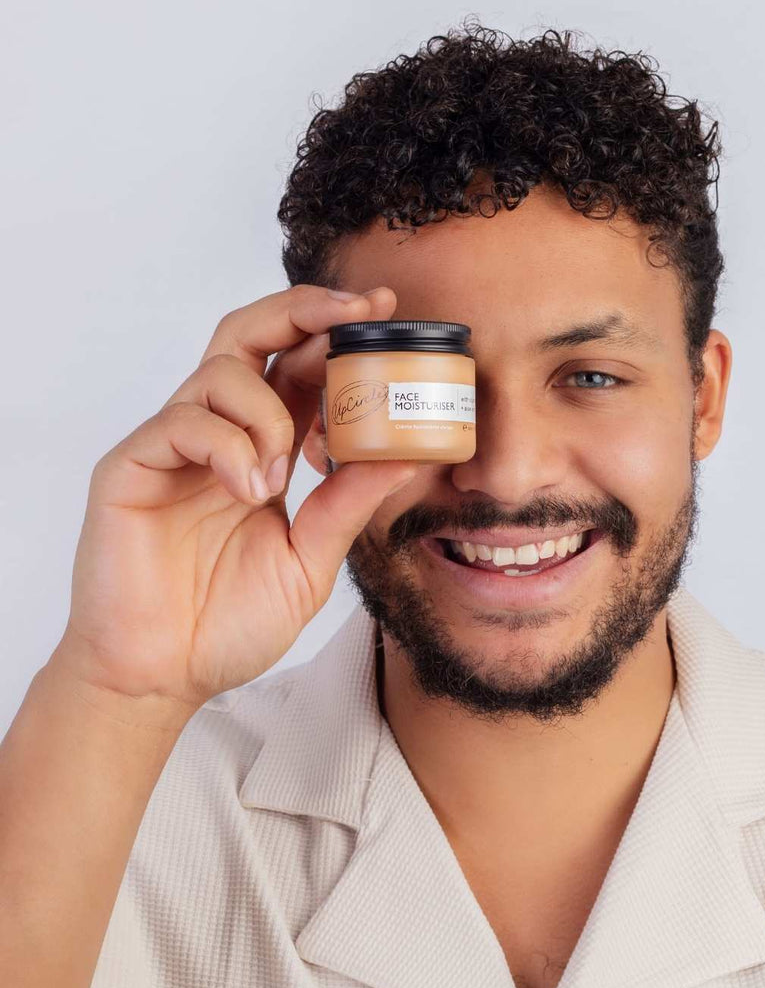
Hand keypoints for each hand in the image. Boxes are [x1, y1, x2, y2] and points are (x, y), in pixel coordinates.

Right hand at [51, 284, 417, 712]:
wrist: (164, 674)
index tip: (387, 313)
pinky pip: (182, 421)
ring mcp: (174, 446)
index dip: (338, 334)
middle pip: (253, 337)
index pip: (297, 368)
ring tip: (285, 472)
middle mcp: (221, 434)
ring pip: (222, 370)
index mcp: (265, 449)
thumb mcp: (312, 559)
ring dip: (270, 409)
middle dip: (307, 312)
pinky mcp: (132, 466)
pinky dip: (229, 445)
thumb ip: (349, 504)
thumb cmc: (229, 620)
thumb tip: (408, 456)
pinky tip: (250, 490)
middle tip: (359, 313)